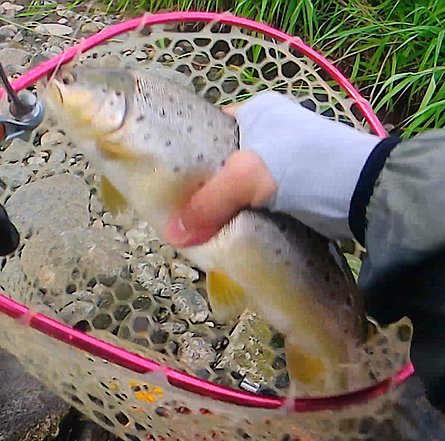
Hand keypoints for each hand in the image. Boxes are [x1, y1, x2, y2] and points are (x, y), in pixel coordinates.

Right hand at [164, 92, 381, 246]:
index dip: (188, 153)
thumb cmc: (301, 166)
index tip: (171, 180)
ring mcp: (285, 159)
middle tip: (184, 207)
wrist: (362, 194)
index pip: (209, 128)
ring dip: (225, 202)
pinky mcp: (296, 185)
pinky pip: (259, 198)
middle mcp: (270, 130)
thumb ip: (208, 204)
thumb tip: (173, 236)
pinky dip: (245, 212)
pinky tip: (231, 226)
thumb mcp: (248, 178)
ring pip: (241, 182)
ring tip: (202, 221)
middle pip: (223, 160)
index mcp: (256, 111)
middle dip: (205, 184)